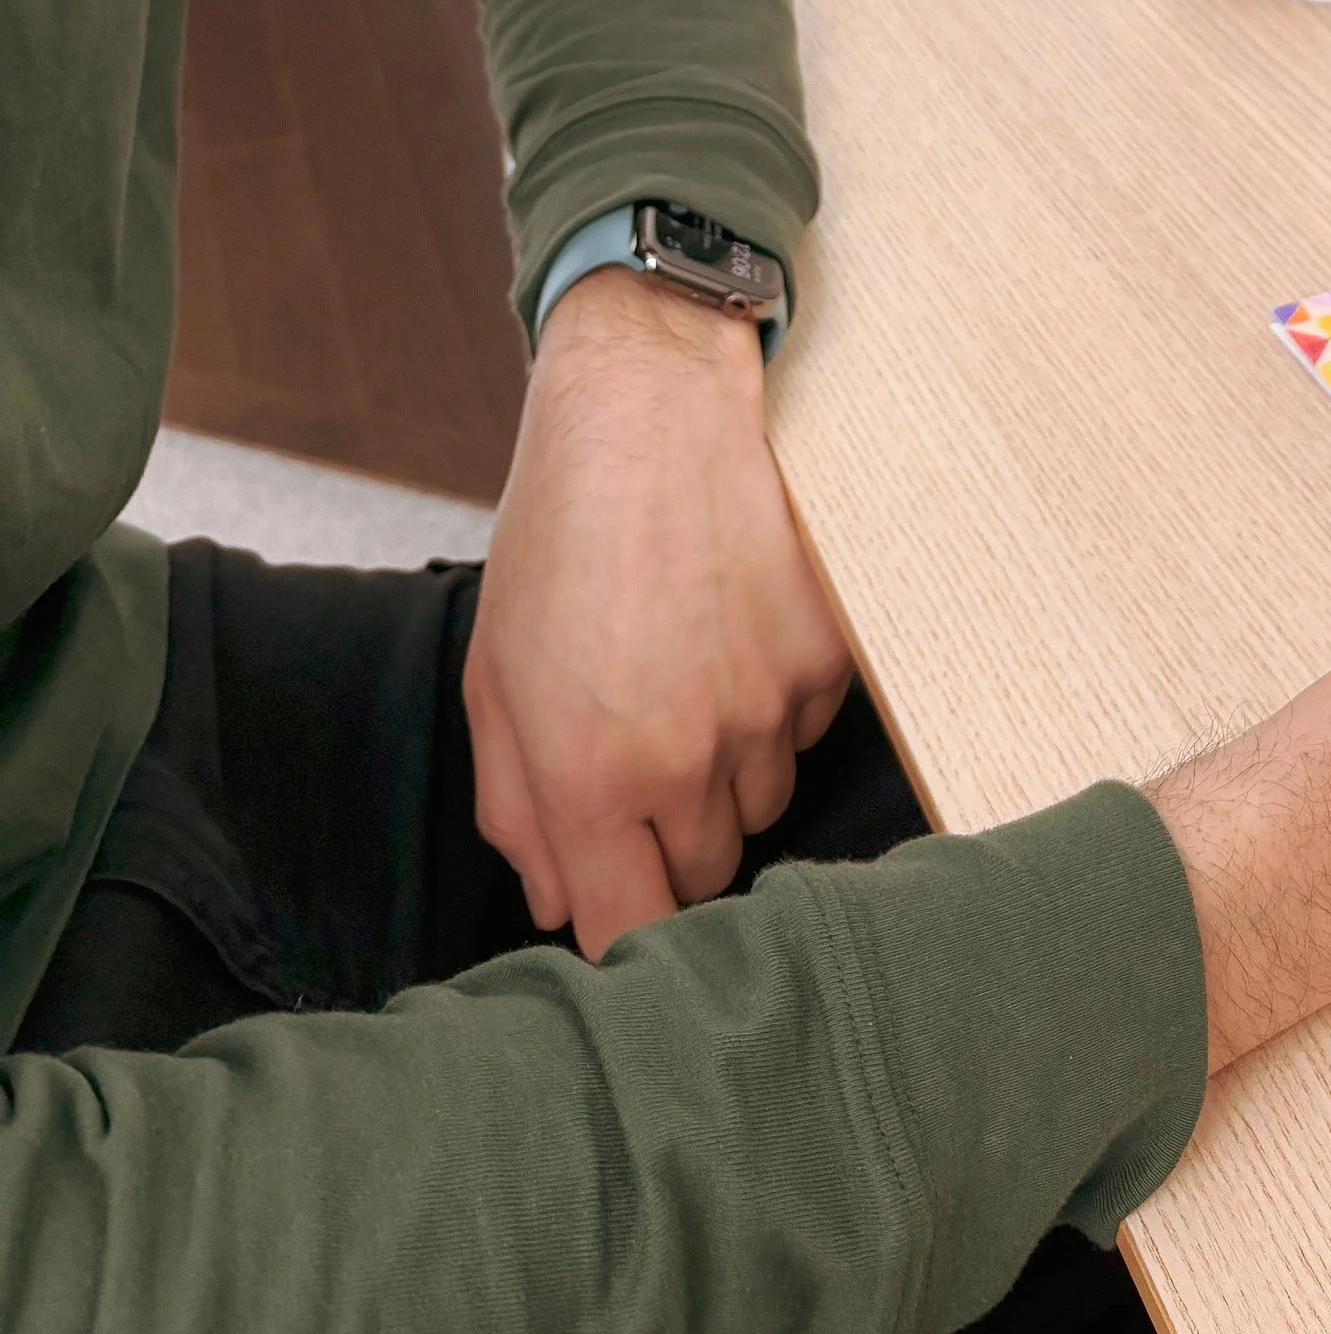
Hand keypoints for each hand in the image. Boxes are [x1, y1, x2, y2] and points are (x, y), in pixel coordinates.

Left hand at [465, 266, 854, 960]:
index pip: (629, 933)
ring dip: (727, 769)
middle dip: (670, 837)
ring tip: (689, 670)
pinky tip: (736, 627)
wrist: (657, 400)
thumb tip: (557, 900)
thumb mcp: (498, 670)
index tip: (616, 893)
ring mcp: (772, 708)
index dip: (621, 925)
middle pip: (705, 873)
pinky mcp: (829, 657)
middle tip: (642, 750)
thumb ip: (518, 806)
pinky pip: (806, 726)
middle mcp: (692, 757)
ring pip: (762, 800)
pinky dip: (776, 702)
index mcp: (593, 773)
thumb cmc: (564, 526)